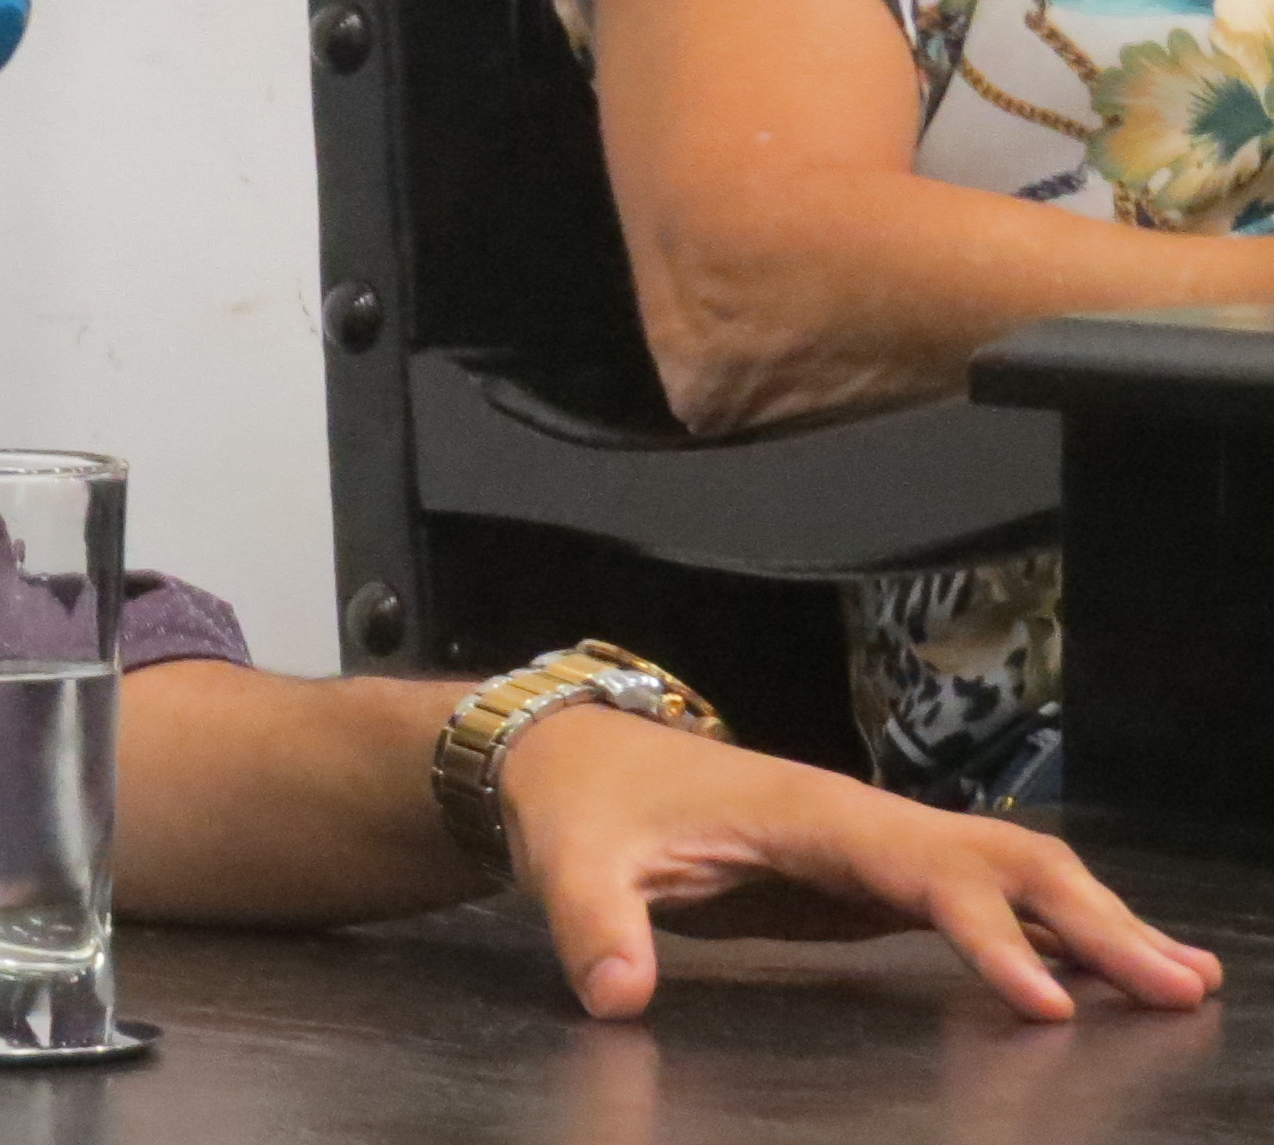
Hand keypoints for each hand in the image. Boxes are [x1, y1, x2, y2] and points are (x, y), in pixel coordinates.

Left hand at [497, 703, 1223, 1021]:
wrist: (568, 755)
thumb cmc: (580, 808)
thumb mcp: (572, 864)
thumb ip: (594, 924)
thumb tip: (617, 994)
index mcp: (806, 816)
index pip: (923, 872)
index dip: (990, 934)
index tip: (1053, 1000)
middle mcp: (860, 820)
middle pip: (1000, 860)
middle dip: (1092, 920)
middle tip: (1180, 987)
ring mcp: (872, 844)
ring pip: (1008, 871)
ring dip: (1094, 919)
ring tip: (1187, 980)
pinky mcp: (869, 874)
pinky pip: (979, 895)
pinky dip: (1050, 927)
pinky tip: (1105, 971)